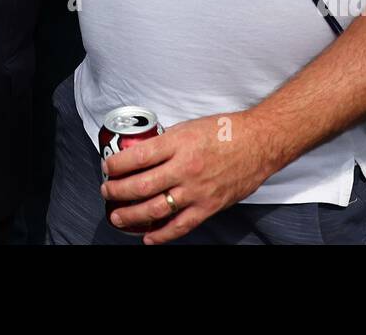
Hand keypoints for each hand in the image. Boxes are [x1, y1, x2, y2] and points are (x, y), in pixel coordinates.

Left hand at [100, 111, 275, 243]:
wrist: (259, 142)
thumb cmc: (225, 131)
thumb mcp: (189, 127)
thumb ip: (167, 143)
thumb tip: (144, 155)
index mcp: (178, 143)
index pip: (138, 156)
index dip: (117, 164)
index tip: (107, 167)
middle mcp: (185, 167)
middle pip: (141, 185)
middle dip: (118, 191)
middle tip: (107, 191)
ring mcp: (196, 190)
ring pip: (156, 208)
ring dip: (132, 215)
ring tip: (117, 216)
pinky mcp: (209, 206)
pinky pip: (181, 225)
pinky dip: (162, 234)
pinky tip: (148, 237)